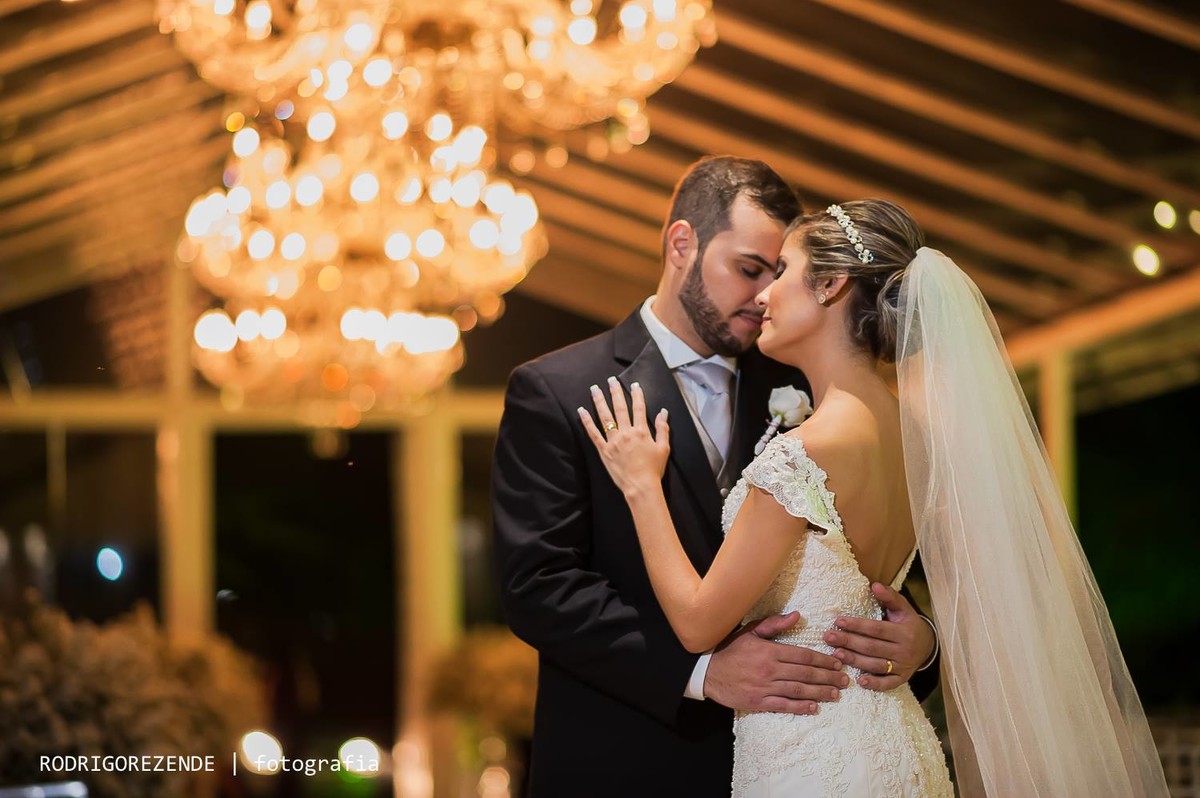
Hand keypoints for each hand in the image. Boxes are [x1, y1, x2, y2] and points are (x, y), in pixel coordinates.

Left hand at [578, 377, 669, 496]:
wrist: (640, 486)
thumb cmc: (653, 469)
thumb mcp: (663, 448)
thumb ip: (663, 429)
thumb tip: (664, 412)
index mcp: (641, 432)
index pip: (639, 408)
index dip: (637, 395)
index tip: (634, 385)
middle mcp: (626, 433)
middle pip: (620, 408)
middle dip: (615, 392)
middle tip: (611, 380)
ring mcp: (613, 441)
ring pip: (605, 417)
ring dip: (599, 401)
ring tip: (594, 389)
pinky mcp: (604, 450)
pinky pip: (593, 433)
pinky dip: (586, 422)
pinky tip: (581, 411)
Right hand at [705, 613, 849, 714]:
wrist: (707, 672)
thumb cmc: (731, 649)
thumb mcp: (751, 631)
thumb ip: (774, 624)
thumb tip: (797, 615)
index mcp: (769, 650)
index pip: (803, 655)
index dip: (823, 660)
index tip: (837, 662)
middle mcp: (769, 669)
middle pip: (805, 673)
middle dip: (828, 677)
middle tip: (845, 680)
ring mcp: (764, 687)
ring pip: (798, 690)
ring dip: (820, 692)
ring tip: (836, 694)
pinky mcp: (758, 702)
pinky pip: (783, 705)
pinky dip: (800, 707)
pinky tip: (814, 707)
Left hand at [823, 582, 935, 690]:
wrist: (927, 645)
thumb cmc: (908, 623)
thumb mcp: (903, 608)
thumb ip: (889, 597)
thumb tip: (874, 585)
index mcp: (903, 631)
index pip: (876, 629)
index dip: (857, 625)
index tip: (838, 621)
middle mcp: (904, 650)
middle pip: (872, 647)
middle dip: (849, 642)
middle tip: (828, 637)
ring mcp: (903, 666)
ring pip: (877, 665)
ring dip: (855, 661)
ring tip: (836, 654)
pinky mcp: (902, 679)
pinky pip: (888, 684)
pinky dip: (875, 684)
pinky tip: (860, 681)